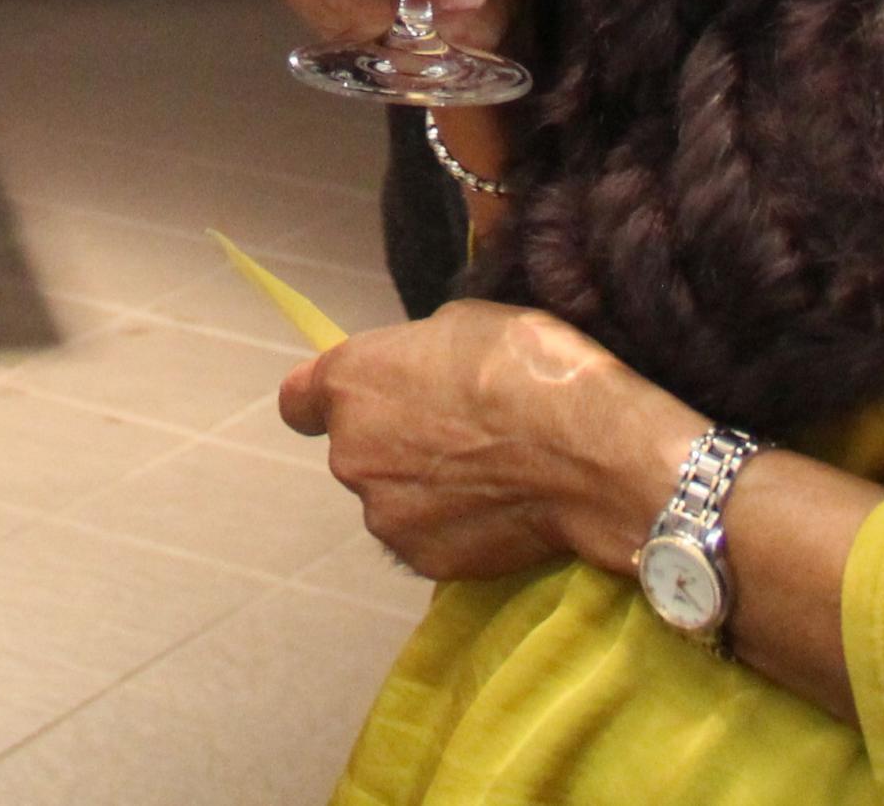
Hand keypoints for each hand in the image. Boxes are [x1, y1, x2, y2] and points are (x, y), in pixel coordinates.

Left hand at [279, 301, 687, 581]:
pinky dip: (454, 525)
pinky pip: (427, 536)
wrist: (585, 451)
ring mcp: (383, 514)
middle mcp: (349, 453)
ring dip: (424, 488)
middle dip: (395, 441)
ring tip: (489, 474)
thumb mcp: (463, 324)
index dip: (327, 400)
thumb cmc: (526, 366)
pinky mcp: (421, 559)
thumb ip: (418, 356)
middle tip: (459, 432)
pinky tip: (500, 508)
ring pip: (393, 497)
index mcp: (349, 384)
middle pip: (358, 449)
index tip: (366, 401)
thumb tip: (417, 375)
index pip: (298, 400)